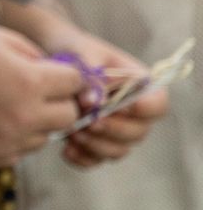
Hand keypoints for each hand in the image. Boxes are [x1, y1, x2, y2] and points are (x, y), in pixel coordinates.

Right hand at [0, 24, 85, 165]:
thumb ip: (34, 52)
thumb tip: (58, 71)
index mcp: (30, 81)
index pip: (77, 84)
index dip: (67, 76)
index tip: (53, 74)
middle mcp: (27, 114)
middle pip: (70, 115)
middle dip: (58, 102)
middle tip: (35, 93)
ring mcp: (13, 139)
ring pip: (47, 136)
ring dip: (36, 122)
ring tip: (7, 106)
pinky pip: (24, 150)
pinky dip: (16, 138)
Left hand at [38, 24, 169, 167]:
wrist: (51, 58)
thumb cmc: (74, 50)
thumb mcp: (82, 54)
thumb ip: (91, 76)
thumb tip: (93, 104)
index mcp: (140, 85)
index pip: (158, 104)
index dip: (144, 110)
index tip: (119, 106)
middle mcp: (133, 112)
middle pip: (138, 132)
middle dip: (113, 130)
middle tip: (88, 121)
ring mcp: (115, 129)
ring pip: (119, 150)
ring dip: (97, 145)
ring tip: (72, 132)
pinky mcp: (94, 140)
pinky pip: (96, 159)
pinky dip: (83, 158)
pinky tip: (66, 149)